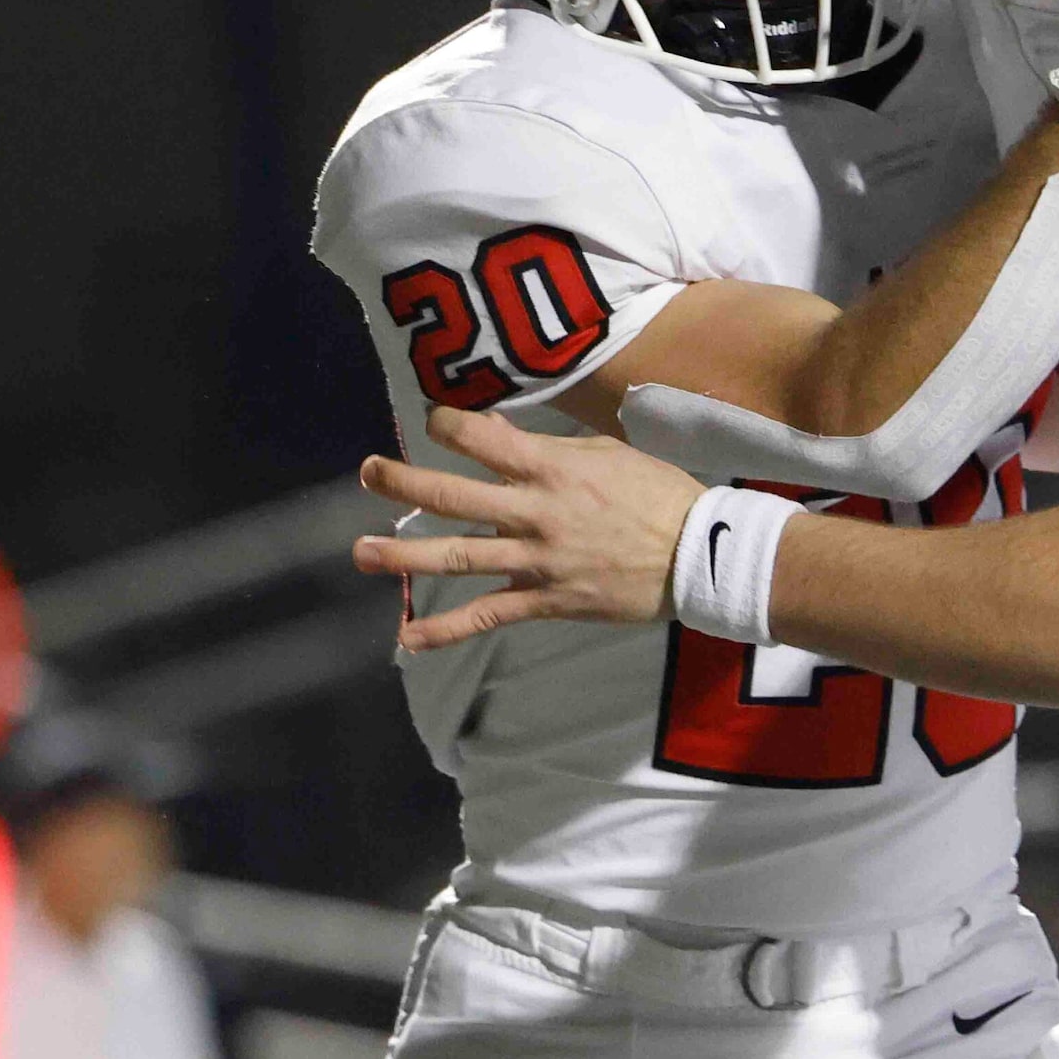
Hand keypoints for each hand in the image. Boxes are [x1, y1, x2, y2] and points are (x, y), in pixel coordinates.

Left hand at [351, 406, 703, 650]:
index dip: (449, 425)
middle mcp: (535, 512)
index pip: (485, 439)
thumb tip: (500, 433)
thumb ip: (551, 446)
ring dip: (405, 553)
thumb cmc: (656, 494)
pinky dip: (445, 630)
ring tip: (361, 551)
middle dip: (404, 480)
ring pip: (458, 556)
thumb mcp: (607, 453)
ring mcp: (536, 560)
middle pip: (455, 495)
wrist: (698, 555)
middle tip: (368, 471)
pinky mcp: (545, 600)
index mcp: (554, 468)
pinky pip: (487, 615)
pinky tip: (407, 638)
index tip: (430, 420)